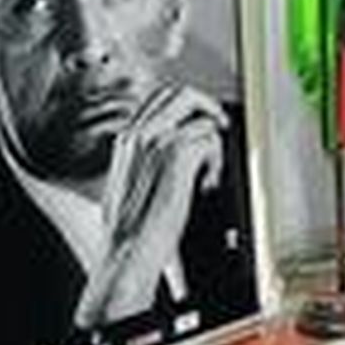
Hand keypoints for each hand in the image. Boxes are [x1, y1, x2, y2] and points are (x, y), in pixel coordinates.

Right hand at [75, 85, 226, 328]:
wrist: (126, 252)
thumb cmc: (128, 230)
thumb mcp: (125, 183)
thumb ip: (143, 159)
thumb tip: (168, 153)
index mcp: (125, 139)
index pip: (160, 97)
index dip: (188, 104)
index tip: (202, 119)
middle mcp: (139, 134)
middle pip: (182, 92)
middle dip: (208, 107)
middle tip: (219, 128)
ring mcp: (158, 141)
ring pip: (201, 116)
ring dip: (214, 142)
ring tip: (209, 170)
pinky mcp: (177, 155)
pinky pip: (211, 139)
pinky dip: (217, 161)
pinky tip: (208, 183)